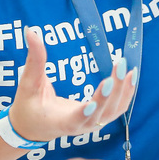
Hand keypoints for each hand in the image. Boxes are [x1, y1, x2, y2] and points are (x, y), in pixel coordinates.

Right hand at [7, 26, 136, 143]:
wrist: (33, 128)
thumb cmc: (28, 106)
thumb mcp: (28, 83)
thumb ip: (34, 59)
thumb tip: (31, 31)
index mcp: (60, 122)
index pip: (77, 119)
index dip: (88, 110)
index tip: (99, 95)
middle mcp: (80, 127)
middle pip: (102, 113)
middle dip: (112, 91)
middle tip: (119, 66)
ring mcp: (91, 124)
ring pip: (114, 112)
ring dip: (124, 91)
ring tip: (128, 69)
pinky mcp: (98, 118)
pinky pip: (117, 109)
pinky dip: (126, 94)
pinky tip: (130, 77)